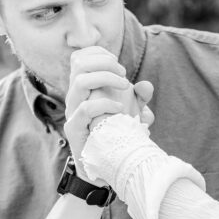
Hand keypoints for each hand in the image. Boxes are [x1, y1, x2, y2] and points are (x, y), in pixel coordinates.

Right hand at [64, 46, 153, 160]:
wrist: (105, 166)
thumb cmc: (116, 136)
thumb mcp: (131, 113)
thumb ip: (139, 98)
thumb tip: (146, 85)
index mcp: (82, 90)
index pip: (80, 57)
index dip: (98, 53)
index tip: (118, 63)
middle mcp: (74, 97)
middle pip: (78, 62)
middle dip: (104, 62)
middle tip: (123, 74)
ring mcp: (72, 112)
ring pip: (80, 81)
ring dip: (105, 78)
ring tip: (124, 86)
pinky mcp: (74, 129)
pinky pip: (86, 108)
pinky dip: (105, 104)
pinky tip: (120, 109)